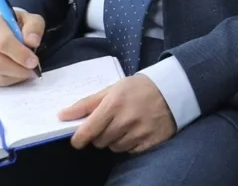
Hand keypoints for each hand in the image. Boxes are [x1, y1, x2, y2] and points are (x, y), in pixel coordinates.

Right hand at [0, 10, 41, 85]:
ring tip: (28, 72)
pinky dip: (8, 80)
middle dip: (18, 69)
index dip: (20, 54)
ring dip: (15, 76)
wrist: (0, 32)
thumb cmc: (17, 25)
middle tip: (34, 70)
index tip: (34, 62)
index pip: (4, 42)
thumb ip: (34, 27)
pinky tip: (17, 74)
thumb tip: (33, 42)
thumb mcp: (30, 20)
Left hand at [60, 74, 175, 153]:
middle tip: (112, 122)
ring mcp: (139, 132)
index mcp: (112, 105)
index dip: (78, 139)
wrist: (176, 87)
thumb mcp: (113, 89)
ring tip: (127, 125)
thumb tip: (61, 116)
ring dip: (116, 139)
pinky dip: (131, 143)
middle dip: (101, 134)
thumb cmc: (139, 87)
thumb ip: (86, 103)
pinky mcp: (150, 141)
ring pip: (114, 148)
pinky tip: (138, 130)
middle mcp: (125, 121)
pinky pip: (130, 151)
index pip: (85, 133)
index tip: (80, 138)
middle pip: (99, 142)